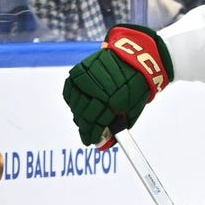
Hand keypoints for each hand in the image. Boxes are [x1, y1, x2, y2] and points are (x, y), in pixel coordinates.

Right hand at [61, 25, 172, 145]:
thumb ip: (118, 127)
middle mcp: (98, 90)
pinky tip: (77, 104)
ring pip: (75, 104)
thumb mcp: (132, 110)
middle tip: (86, 134)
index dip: (91, 136)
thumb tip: (104, 145)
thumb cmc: (135, 86)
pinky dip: (72, 100)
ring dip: (77, 115)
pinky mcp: (80, 70)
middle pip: (83, 116)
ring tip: (83, 120)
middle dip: (84, 128)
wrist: (134, 59)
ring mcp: (87, 79)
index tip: (90, 142)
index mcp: (113, 101)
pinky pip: (69, 90)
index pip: (96, 124)